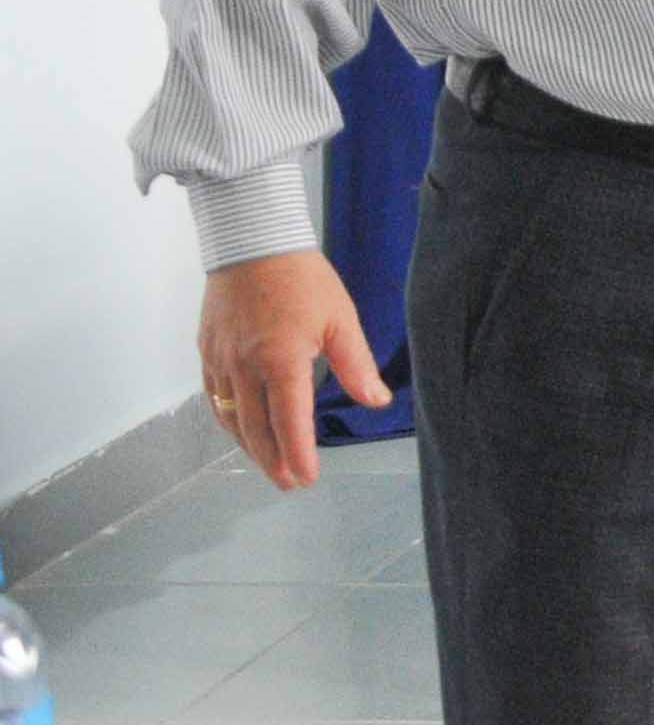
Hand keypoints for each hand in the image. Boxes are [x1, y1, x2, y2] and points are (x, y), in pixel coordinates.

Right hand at [200, 249, 387, 491]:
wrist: (251, 242)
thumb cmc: (302, 278)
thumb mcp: (340, 318)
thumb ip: (356, 365)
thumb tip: (376, 401)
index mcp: (280, 359)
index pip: (289, 420)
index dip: (297, 454)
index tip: (307, 478)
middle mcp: (244, 367)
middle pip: (255, 429)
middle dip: (273, 461)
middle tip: (289, 483)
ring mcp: (220, 362)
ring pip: (231, 419)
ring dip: (249, 447)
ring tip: (269, 465)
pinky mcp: (206, 354)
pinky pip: (214, 400)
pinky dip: (228, 422)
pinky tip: (241, 431)